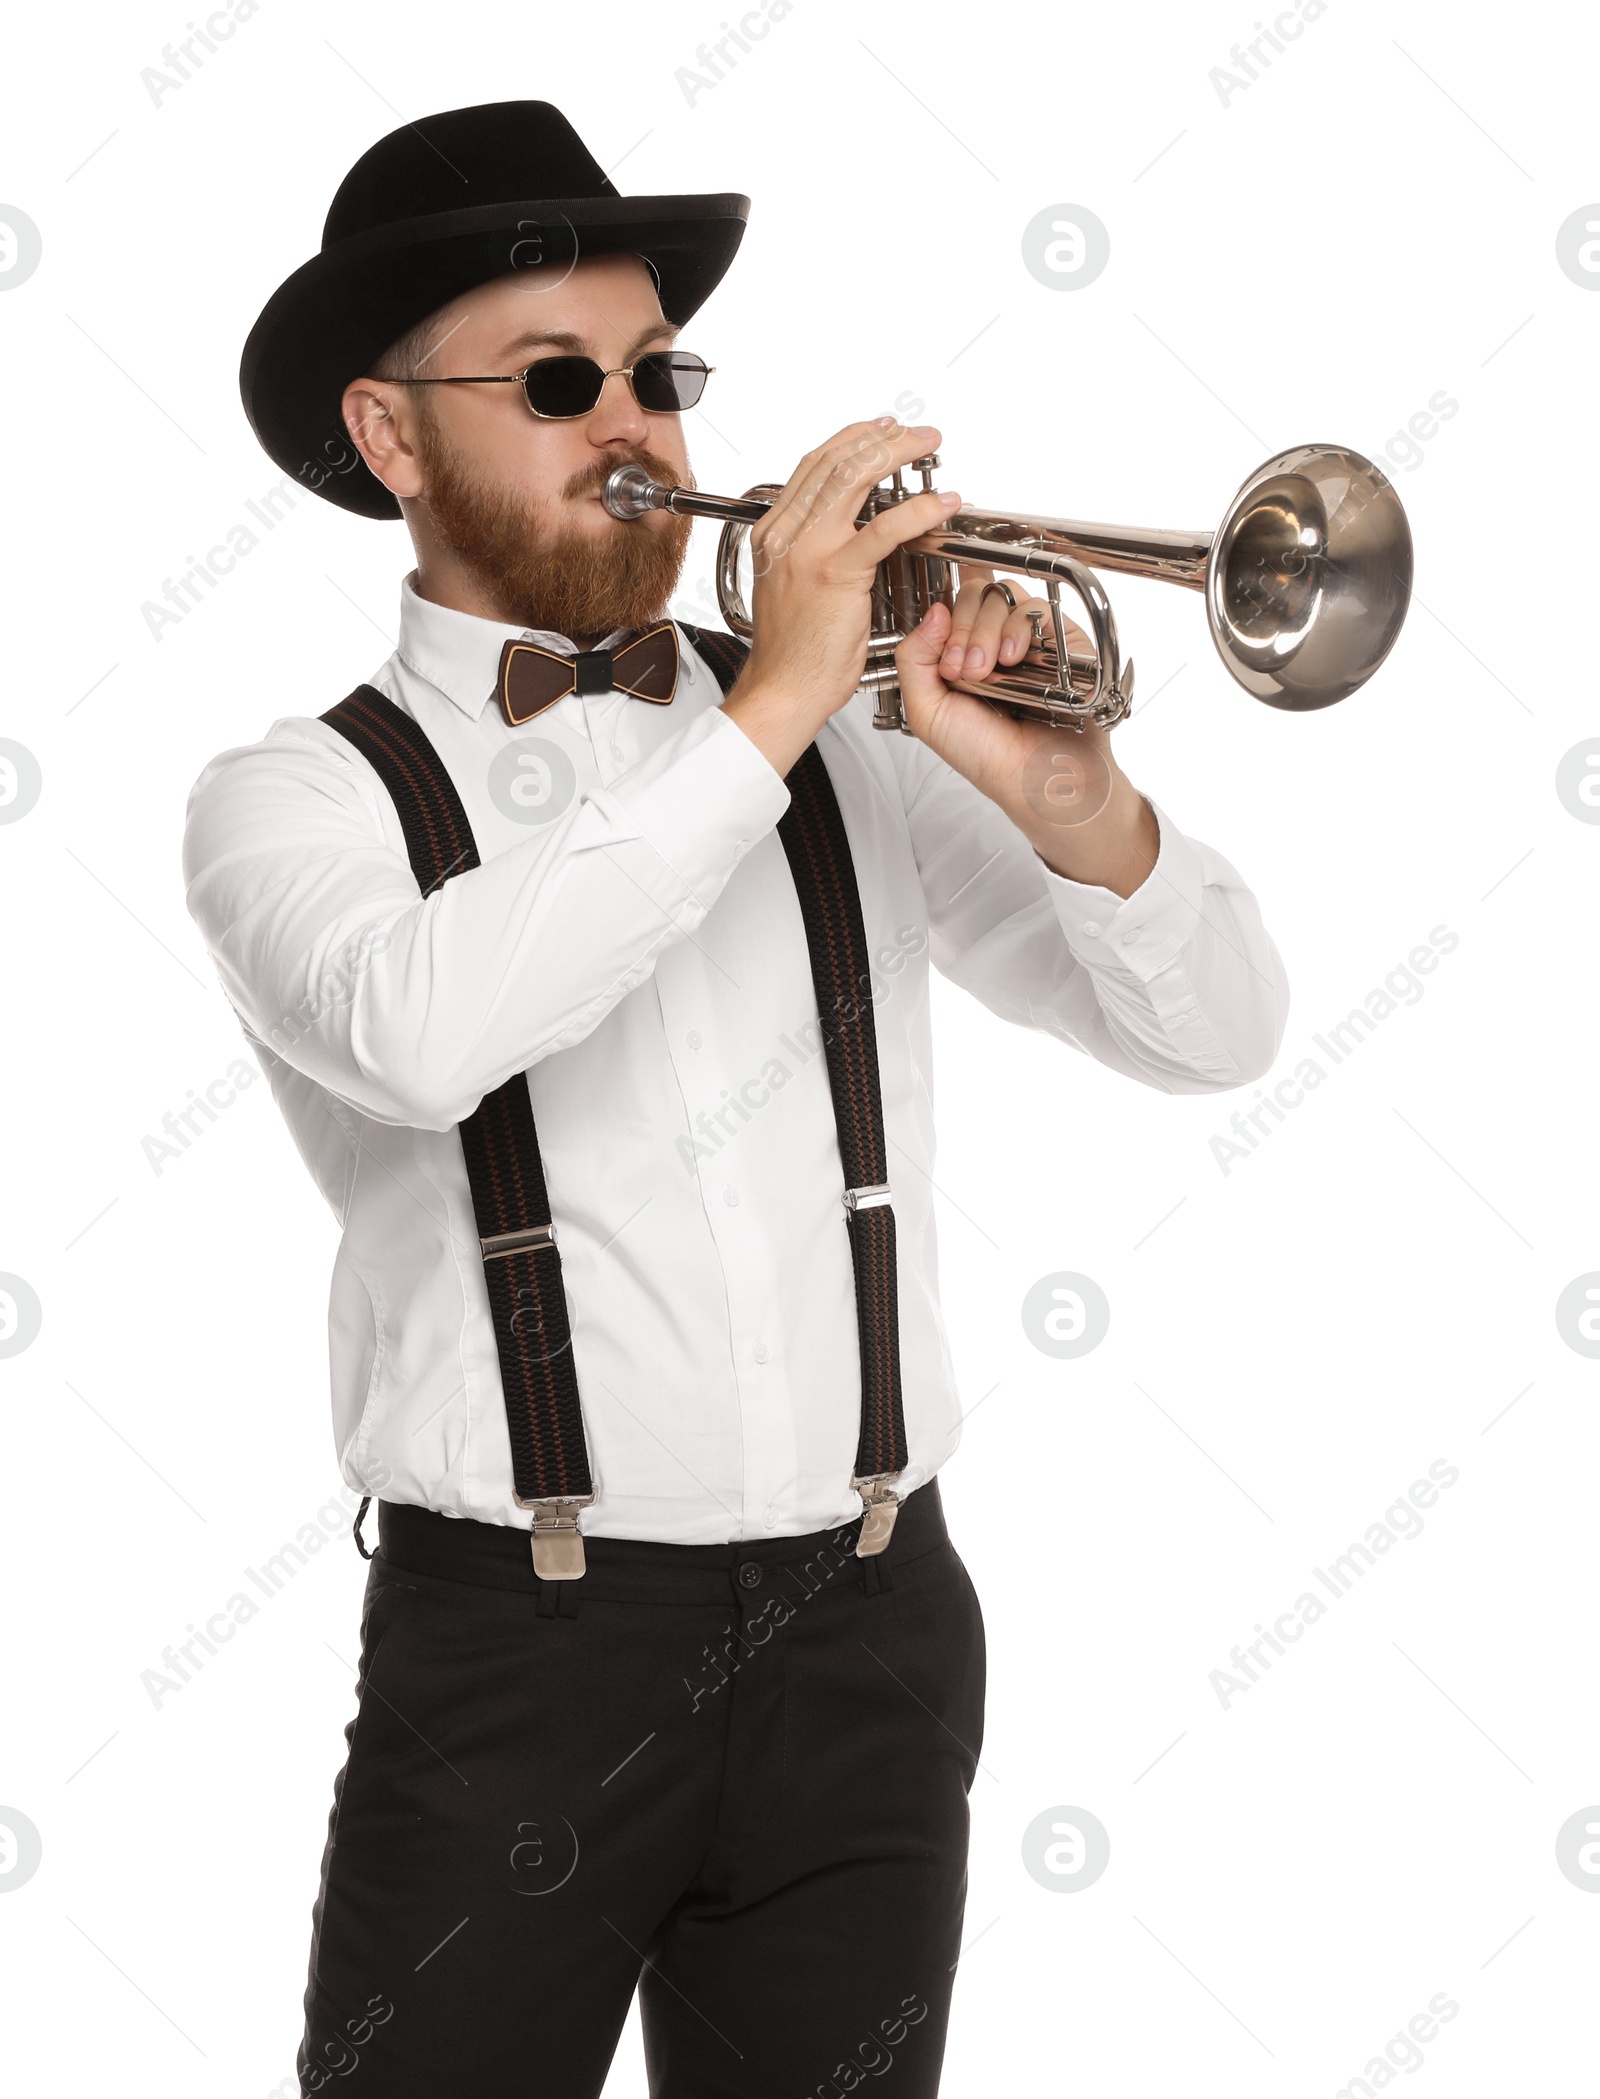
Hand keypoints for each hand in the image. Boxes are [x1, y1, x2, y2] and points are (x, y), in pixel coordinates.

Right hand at [720, 419, 961, 778]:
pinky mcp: (836, 574)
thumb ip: (810, 553)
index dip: (852, 440)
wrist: (783, 688)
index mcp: (774, 534)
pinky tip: (941, 505)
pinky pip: (883, 529)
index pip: (814, 466)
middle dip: (880, 437)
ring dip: (898, 455)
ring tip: (928, 449)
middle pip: (834, 460)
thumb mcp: (791, 587)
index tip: (882, 431)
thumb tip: (841, 532)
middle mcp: (787, 534)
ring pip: (855, 479)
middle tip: (914, 434)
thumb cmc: (794, 652)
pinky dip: (918, 510)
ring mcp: (809, 551)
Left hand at [896, 569, 1158, 898]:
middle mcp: (994, 641)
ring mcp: (1029, 638)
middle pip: (974, 593)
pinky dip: (1018, 628)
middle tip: (966, 669)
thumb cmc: (985, 755)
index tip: (946, 663)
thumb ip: (913, 659)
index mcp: (961, 653)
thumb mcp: (927, 711)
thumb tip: (933, 610)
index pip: (949, 605)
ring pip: (1002, 596)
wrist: (1035, 777)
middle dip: (963, 628)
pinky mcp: (1062, 639)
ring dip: (987, 629)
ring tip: (989, 671)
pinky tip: (1013, 659)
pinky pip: (1036, 608)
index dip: (943, 622)